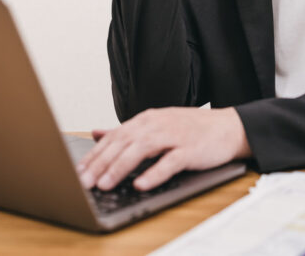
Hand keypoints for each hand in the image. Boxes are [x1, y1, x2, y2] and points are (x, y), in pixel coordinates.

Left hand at [76, 106, 250, 191]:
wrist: (227, 127)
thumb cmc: (189, 130)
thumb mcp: (155, 126)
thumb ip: (125, 131)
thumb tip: (96, 134)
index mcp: (145, 120)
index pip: (113, 138)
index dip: (94, 155)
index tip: (78, 172)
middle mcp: (156, 124)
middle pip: (123, 143)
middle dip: (100, 163)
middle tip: (83, 182)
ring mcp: (173, 135)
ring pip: (141, 150)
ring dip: (120, 167)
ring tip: (104, 184)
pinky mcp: (189, 149)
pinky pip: (169, 161)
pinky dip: (154, 173)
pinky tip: (140, 184)